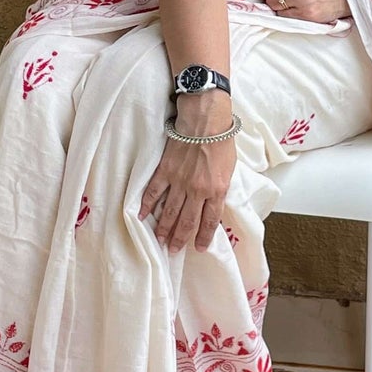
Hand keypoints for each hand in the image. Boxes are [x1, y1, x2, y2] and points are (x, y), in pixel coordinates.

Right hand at [139, 92, 235, 252]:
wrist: (206, 121)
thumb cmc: (222, 141)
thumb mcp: (229, 169)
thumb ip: (220, 188)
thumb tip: (213, 203)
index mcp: (217, 191)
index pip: (209, 221)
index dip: (203, 237)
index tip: (198, 248)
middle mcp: (197, 191)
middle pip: (187, 221)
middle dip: (180, 239)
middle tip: (173, 251)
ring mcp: (179, 182)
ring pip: (170, 212)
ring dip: (164, 228)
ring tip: (160, 240)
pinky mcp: (165, 171)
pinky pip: (154, 192)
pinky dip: (147, 205)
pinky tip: (142, 216)